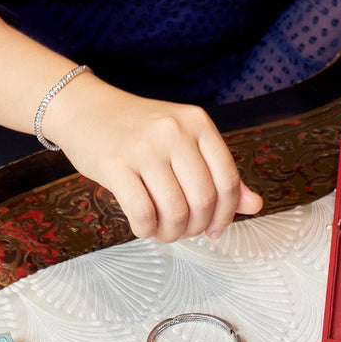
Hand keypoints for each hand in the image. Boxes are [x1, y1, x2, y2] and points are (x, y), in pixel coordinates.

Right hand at [43, 75, 263, 241]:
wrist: (85, 108)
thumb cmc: (137, 129)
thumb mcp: (183, 139)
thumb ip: (218, 171)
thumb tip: (255, 205)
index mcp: (197, 122)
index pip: (227, 179)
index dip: (226, 214)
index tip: (214, 229)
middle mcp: (174, 131)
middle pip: (203, 199)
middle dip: (196, 227)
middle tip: (184, 230)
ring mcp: (144, 147)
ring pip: (175, 211)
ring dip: (172, 233)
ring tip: (163, 230)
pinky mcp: (115, 165)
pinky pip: (142, 214)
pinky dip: (147, 230)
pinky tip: (144, 226)